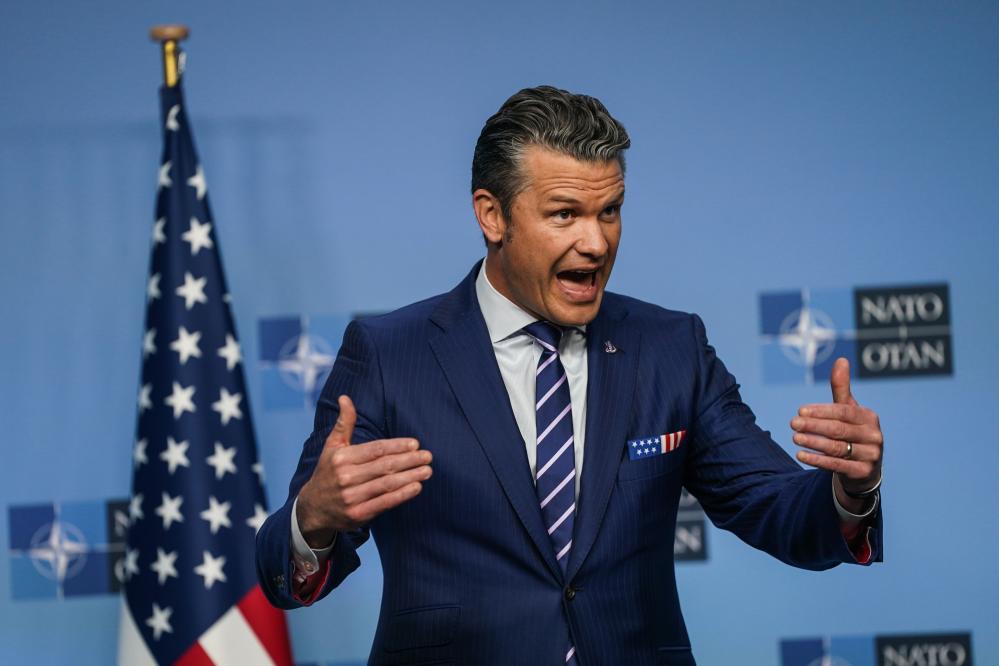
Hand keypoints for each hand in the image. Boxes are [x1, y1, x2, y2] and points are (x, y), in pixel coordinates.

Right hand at [296, 395, 432, 547]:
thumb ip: (344, 423)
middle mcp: (346, 477)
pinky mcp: (358, 514)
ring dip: (410, 477)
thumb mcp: (332, 446)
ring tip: (427, 470)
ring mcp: (351, 497)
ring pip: (387, 484)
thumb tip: (345, 397)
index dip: (396, 446)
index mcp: (341, 458)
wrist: (313, 508)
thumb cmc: (328, 472)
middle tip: (428, 456)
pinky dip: (402, 495)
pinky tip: (416, 487)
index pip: (375, 450)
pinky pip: (384, 503)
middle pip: (384, 466)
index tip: (415, 444)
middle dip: (409, 460)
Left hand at [790, 358, 882, 512]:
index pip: (843, 412)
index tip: (800, 411)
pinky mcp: (863, 472)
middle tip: (793, 423)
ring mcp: (871, 455)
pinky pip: (837, 465)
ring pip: (837, 448)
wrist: (864, 469)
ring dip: (813, 442)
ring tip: (794, 438)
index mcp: (869, 417)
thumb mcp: (848, 410)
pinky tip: (801, 455)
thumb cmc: (852, 433)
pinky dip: (818, 460)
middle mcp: (874, 436)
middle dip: (814, 426)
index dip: (821, 411)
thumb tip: (841, 359)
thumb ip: (841, 388)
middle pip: (839, 429)